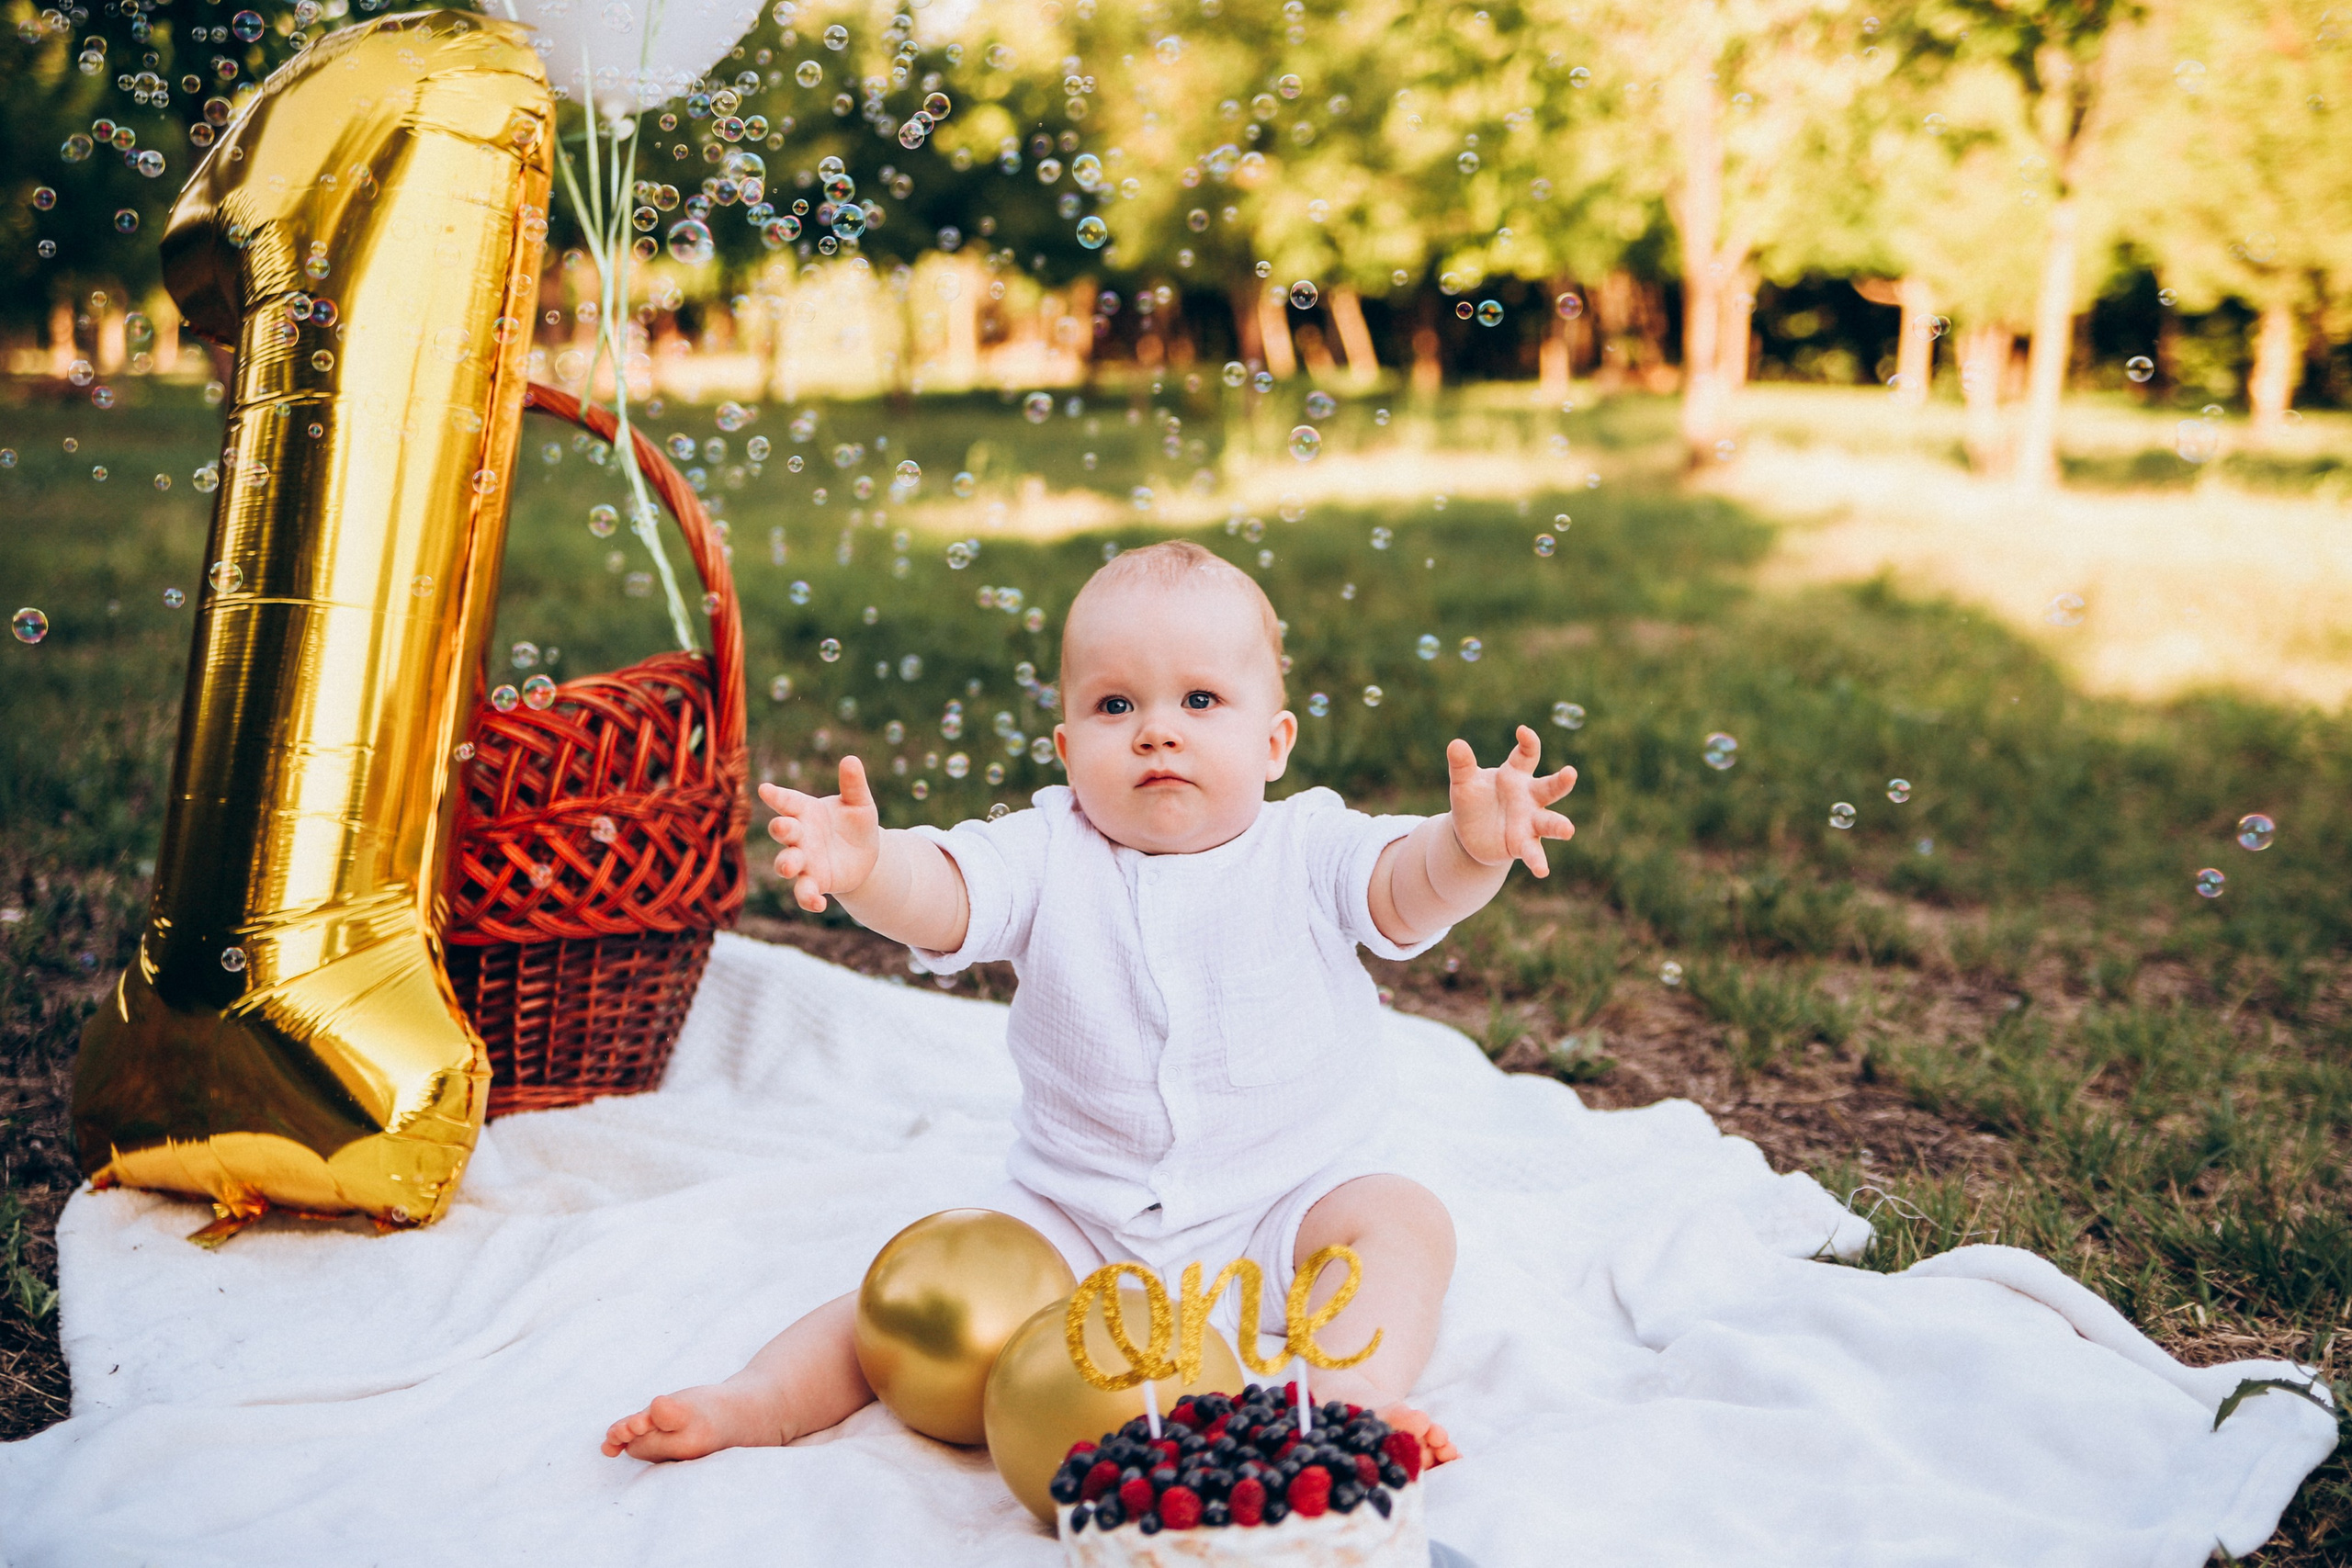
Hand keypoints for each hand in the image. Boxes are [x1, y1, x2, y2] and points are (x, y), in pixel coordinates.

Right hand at [758, 757, 882, 912]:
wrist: (865, 854)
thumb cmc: (856, 823)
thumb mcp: (860, 803)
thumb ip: (853, 785)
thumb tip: (851, 759)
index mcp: (806, 810)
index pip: (788, 801)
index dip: (776, 795)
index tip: (765, 789)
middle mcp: (800, 835)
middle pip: (783, 832)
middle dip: (781, 830)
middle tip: (783, 827)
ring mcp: (804, 860)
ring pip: (787, 863)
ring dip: (786, 865)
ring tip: (790, 867)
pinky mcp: (815, 882)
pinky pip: (805, 892)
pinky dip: (808, 899)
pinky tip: (818, 904)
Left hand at [1445, 725, 1576, 875]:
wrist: (1470, 835)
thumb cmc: (1473, 801)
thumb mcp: (1463, 783)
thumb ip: (1461, 765)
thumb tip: (1455, 744)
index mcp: (1516, 775)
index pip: (1527, 755)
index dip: (1528, 743)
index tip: (1523, 731)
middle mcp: (1529, 797)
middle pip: (1549, 787)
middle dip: (1561, 781)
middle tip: (1571, 774)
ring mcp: (1529, 821)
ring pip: (1549, 822)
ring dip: (1559, 826)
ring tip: (1568, 830)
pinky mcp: (1523, 844)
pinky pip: (1533, 852)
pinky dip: (1538, 861)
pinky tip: (1542, 871)